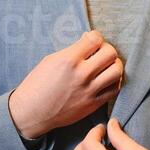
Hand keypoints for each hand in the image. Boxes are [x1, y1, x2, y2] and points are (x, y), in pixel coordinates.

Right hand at [8, 30, 123, 139]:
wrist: (32, 112)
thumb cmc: (37, 85)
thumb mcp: (50, 61)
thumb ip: (72, 51)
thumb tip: (88, 42)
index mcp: (69, 60)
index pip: (95, 39)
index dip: (95, 37)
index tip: (92, 40)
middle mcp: (81, 74)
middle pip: (111, 53)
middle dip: (107, 49)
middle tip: (100, 53)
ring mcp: (89, 91)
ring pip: (117, 71)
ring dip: (113, 65)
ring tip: (105, 66)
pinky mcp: (93, 104)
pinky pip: (114, 89)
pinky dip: (113, 81)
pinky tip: (105, 80)